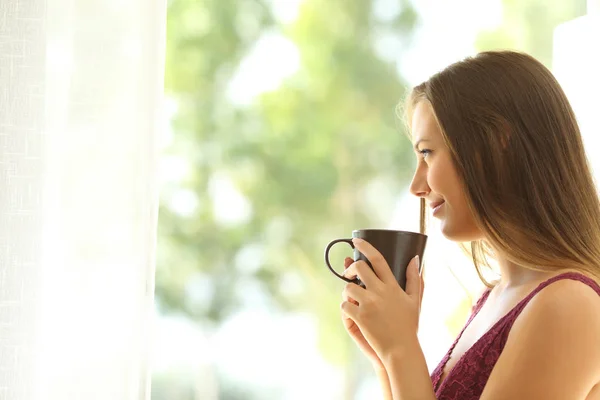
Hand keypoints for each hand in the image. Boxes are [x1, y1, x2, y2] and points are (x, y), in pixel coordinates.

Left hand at [340, 238, 424, 363]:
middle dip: (351, 268)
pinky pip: (345, 305)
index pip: (377, 259)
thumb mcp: (414, 300)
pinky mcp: (360, 317)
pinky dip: (346, 307)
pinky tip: (352, 311)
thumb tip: (415, 258)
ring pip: (348, 287)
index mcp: (392, 286)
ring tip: (353, 297)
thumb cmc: (408, 325)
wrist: (401, 349)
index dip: (365, 247)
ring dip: (348, 290)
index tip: (356, 241)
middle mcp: (380, 292)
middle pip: (359, 268)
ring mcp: (368, 304)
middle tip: (350, 273)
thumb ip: (414, 278)